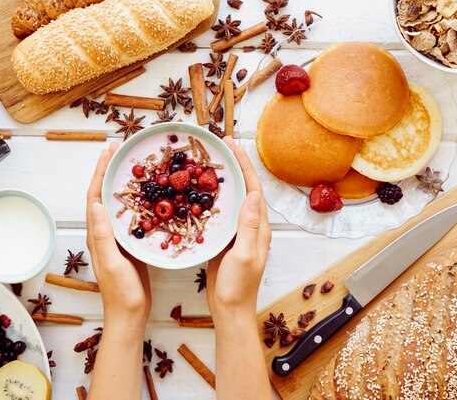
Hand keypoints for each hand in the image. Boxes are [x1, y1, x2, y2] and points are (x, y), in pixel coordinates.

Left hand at [86, 143, 151, 328]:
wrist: (130, 314)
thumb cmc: (121, 293)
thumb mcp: (112, 263)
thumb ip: (103, 236)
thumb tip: (97, 203)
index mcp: (97, 234)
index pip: (95, 196)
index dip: (100, 172)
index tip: (109, 151)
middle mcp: (104, 232)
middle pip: (104, 194)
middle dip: (110, 170)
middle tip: (121, 149)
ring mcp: (117, 238)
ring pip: (119, 203)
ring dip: (123, 182)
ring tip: (134, 164)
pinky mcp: (130, 244)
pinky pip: (132, 215)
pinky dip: (138, 200)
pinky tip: (150, 195)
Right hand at [206, 137, 270, 319]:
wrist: (229, 310)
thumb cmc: (238, 287)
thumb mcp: (244, 255)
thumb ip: (249, 227)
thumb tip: (254, 195)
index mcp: (258, 228)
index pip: (253, 189)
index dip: (245, 166)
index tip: (234, 146)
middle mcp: (250, 227)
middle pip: (243, 189)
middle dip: (234, 166)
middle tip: (220, 147)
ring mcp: (236, 233)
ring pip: (230, 199)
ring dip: (222, 180)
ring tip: (209, 162)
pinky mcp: (223, 240)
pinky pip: (218, 214)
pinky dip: (210, 199)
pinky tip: (197, 192)